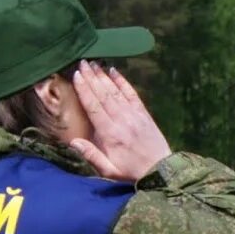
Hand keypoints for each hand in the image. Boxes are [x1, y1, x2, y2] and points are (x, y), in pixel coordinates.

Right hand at [68, 63, 171, 182]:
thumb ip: (91, 156)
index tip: (76, 75)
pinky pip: (132, 94)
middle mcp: (122, 121)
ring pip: (116, 92)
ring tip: (93, 63)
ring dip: (104, 77)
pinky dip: (123, 82)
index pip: (94, 107)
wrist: (162, 170)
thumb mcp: (109, 171)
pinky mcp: (144, 114)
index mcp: (111, 134)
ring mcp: (135, 116)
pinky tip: (114, 71)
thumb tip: (72, 142)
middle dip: (92, 77)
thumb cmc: (131, 172)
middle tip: (81, 62)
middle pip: (103, 95)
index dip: (85, 90)